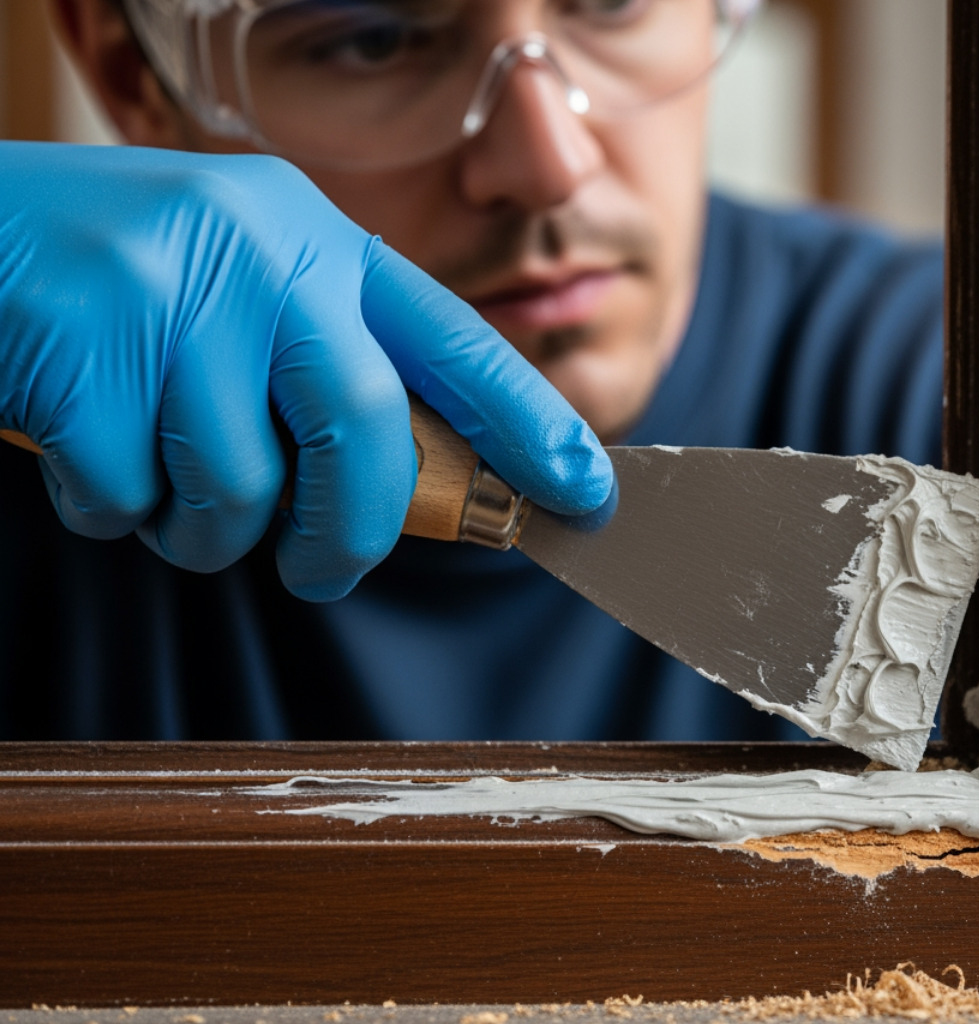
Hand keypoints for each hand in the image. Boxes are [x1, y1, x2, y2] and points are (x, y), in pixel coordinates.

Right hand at [0, 142, 610, 599]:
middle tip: (326, 573)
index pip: (455, 341)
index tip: (584, 490)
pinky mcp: (80, 341)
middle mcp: (260, 249)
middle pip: (364, 429)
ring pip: (238, 486)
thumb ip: (320, 367)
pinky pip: (126, 496)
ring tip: (160, 484)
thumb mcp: (239, 288)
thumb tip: (409, 491)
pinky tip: (82, 450)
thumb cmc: (114, 280)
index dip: (529, 423)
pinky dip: (109, 508)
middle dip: (352, 531)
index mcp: (315, 237)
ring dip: (203, 529)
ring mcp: (169, 288)